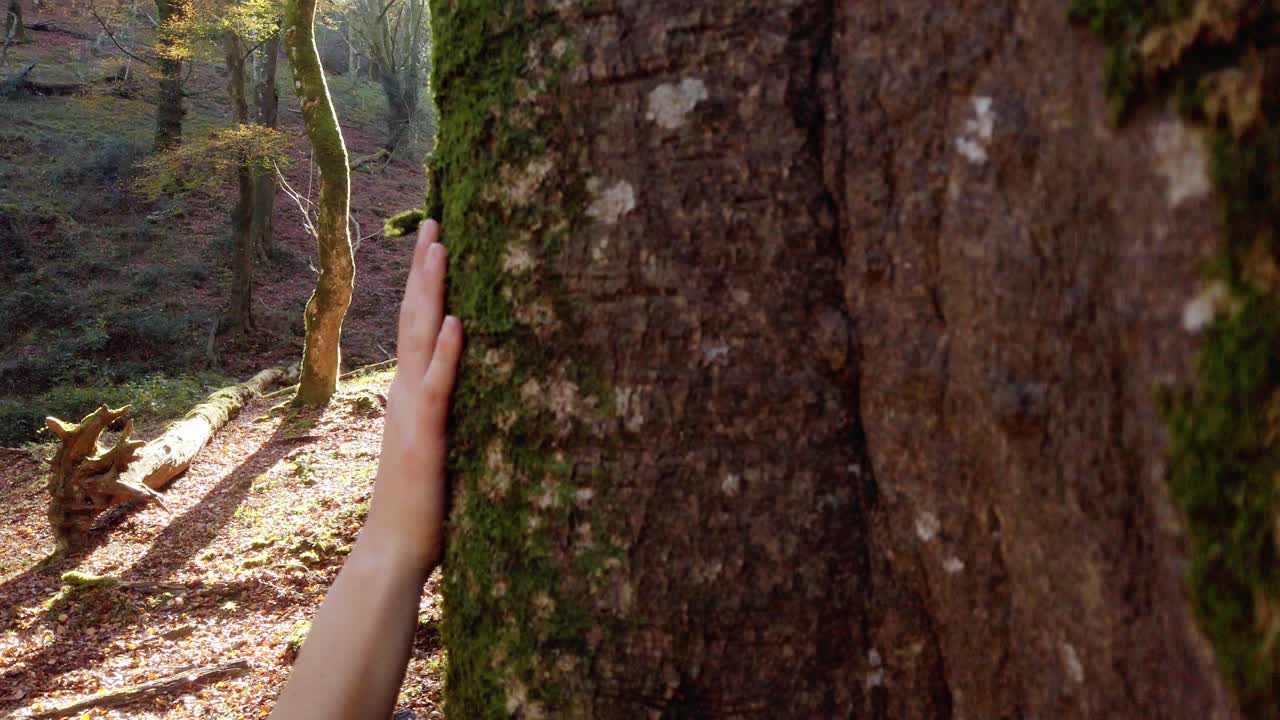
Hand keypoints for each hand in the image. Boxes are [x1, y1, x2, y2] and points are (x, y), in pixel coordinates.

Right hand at [362, 219, 461, 574]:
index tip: (435, 241)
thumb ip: (443, 413)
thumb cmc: (423, 504)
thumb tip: (461, 389)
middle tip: (434, 220)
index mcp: (412, 393)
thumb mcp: (438, 445)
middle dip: (425, 268)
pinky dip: (446, 354)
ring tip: (439, 247)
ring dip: (431, 292)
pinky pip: (438, 388)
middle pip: (415, 317)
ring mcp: (413, 412)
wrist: (395, 551)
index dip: (425, 283)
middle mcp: (406, 393)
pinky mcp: (425, 438)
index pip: (418, 325)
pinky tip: (455, 322)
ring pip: (421, 339)